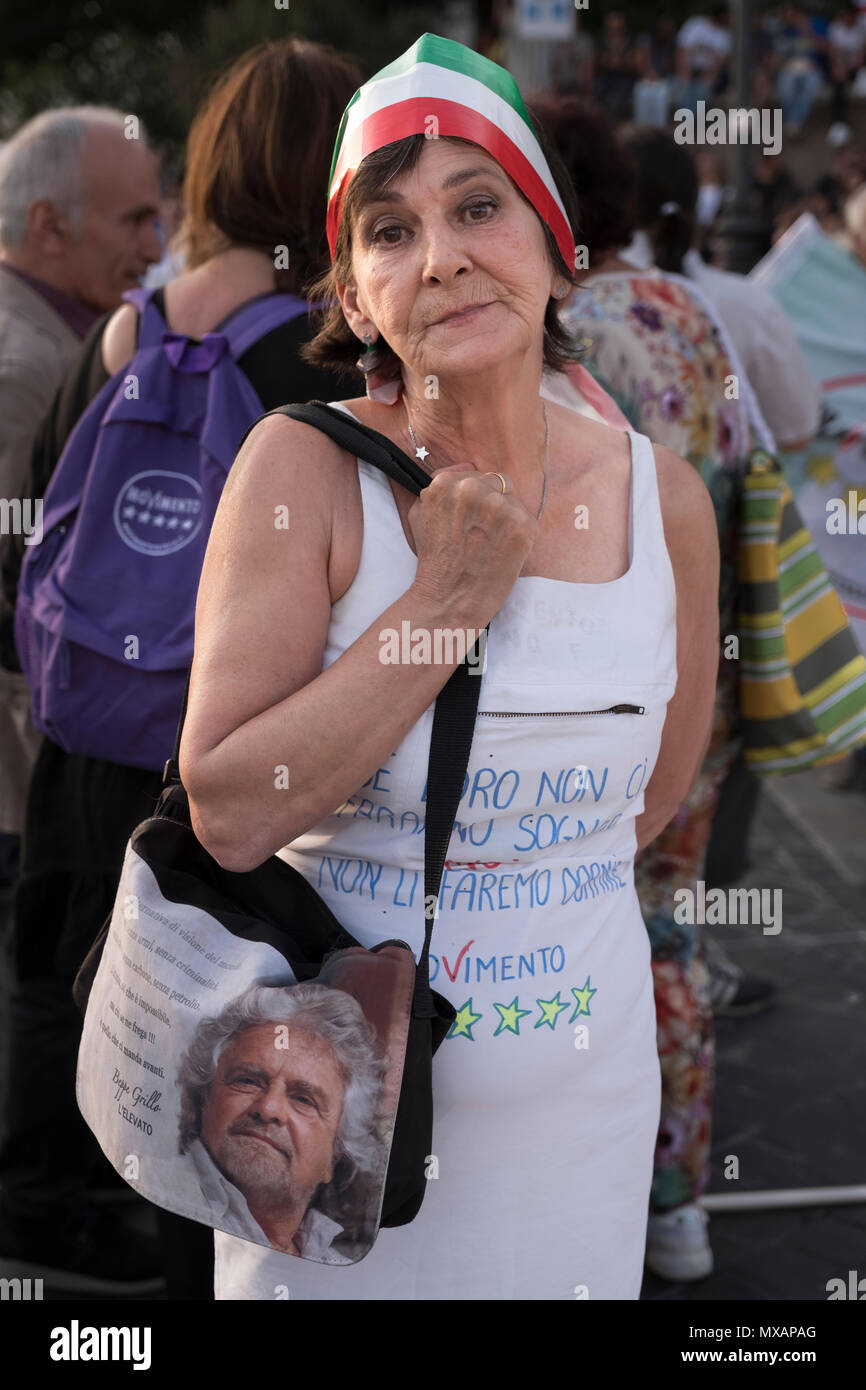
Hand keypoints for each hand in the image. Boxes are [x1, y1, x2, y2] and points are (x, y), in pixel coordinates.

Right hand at [407, 465, 537, 628]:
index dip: (473, 496)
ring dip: (505, 518)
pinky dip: (519, 534)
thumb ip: (436, 490)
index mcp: (445, 482)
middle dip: (490, 504)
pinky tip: (503, 551)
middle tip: (481, 532)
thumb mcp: (419, 515)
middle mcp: (473, 488)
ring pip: (512, 500)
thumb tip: (458, 475)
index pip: (472, 473)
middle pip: (495, 482)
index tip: (470, 516)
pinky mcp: (522, 525)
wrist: (449, 600)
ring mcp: (500, 506)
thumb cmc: (434, 562)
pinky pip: (527, 518)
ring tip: (490, 544)